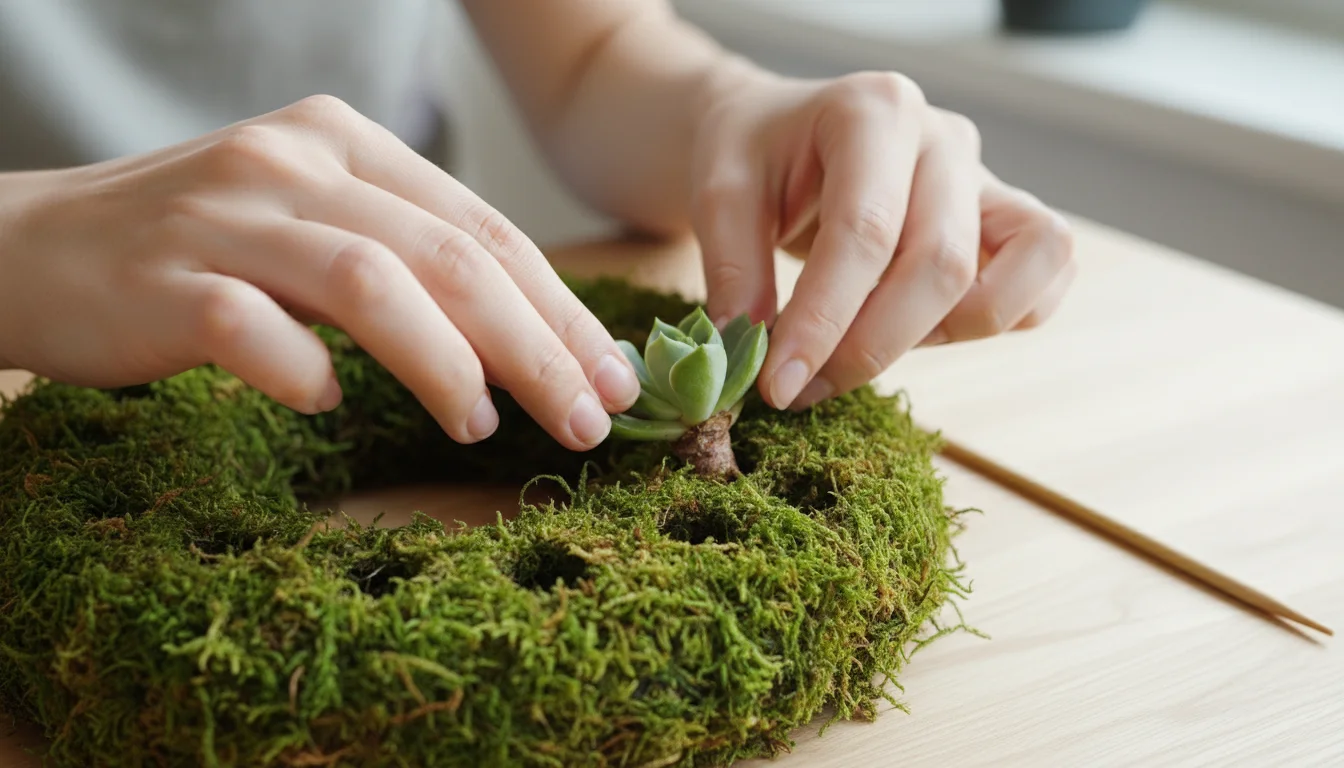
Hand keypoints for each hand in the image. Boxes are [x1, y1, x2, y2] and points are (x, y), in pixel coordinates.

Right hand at [0, 95, 639, 449]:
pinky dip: (302, 371)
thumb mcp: (313, 223)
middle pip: (450, 256)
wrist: (36, 247)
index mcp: (346, 142)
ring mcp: (228, 217)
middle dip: (537, 346)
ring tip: (484, 425)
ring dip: (445, 363)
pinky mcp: (165, 279)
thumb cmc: (200, 251)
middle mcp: (295, 163)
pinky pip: (252, 331)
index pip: (484, 228)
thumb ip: (406, 258)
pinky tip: (326, 404)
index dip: (563, 309)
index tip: (616, 379)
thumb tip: (531, 339)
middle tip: (588, 420)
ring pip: (372, 282)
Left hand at [689, 70, 1076, 409]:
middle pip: (943, 264)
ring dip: (940, 337)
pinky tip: (913, 331)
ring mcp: (986, 180)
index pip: (865, 231)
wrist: (781, 133)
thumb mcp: (718, 192)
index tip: (779, 384)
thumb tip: (749, 350)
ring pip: (1022, 274)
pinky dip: (994, 323)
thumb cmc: (754, 156)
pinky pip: (1044, 284)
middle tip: (803, 387)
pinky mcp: (1007, 222)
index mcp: (874, 111)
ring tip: (859, 347)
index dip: (824, 320)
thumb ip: (733, 268)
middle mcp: (944, 139)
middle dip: (870, 346)